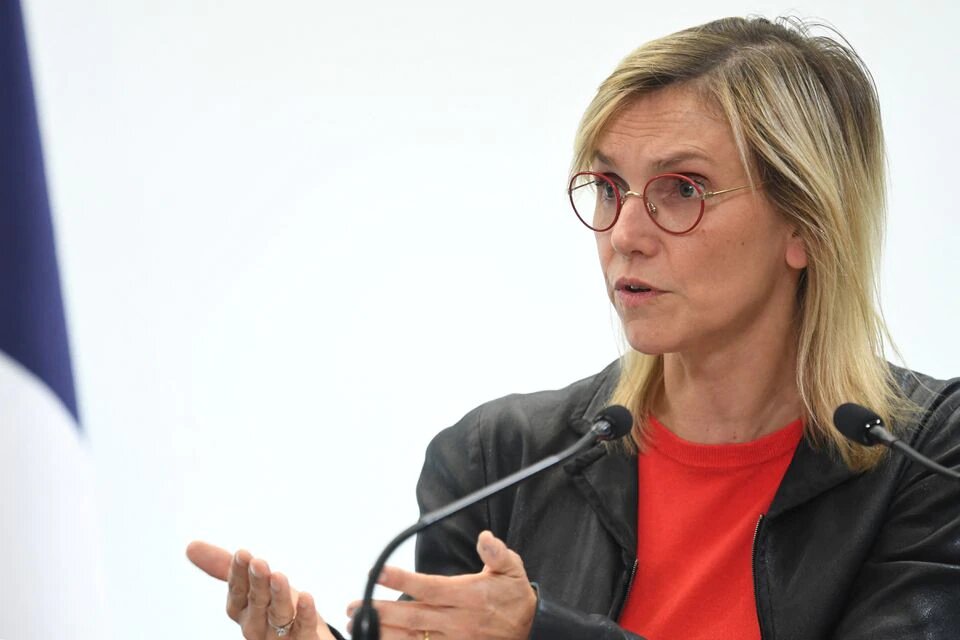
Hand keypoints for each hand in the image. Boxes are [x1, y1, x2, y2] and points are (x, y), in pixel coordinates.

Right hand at [186, 540, 336, 639]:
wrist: (306, 636)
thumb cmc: (276, 607)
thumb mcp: (253, 583)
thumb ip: (225, 567)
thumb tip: (190, 546)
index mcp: (244, 610)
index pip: (237, 592)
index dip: (238, 574)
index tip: (243, 553)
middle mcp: (258, 625)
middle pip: (257, 603)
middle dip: (257, 583)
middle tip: (259, 562)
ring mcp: (280, 637)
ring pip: (277, 616)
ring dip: (278, 597)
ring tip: (279, 576)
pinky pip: (303, 629)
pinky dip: (305, 614)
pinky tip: (307, 598)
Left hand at [347, 531, 536, 638]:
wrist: (531, 630)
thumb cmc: (514, 596)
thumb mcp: (512, 568)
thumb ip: (496, 553)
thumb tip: (485, 537)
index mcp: (470, 596)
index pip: (429, 587)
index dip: (401, 580)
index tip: (377, 572)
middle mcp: (460, 621)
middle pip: (413, 616)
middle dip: (381, 611)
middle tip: (353, 605)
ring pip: (414, 639)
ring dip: (384, 632)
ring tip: (358, 624)